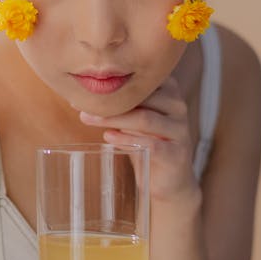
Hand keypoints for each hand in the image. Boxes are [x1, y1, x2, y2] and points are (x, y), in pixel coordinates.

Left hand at [79, 75, 199, 204]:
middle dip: (109, 100)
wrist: (170, 181)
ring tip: (87, 119)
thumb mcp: (133, 120)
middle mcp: (177, 106)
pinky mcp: (176, 154)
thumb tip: (82, 96)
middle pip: (141, 97)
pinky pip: (151, 144)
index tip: (84, 88)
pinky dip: (127, 140)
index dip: (113, 82)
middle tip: (80, 104)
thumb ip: (119, 106)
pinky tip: (109, 137)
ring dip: (113, 118)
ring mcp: (180, 130)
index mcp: (168, 91)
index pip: (141, 78)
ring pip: (144, 119)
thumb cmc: (147, 144)